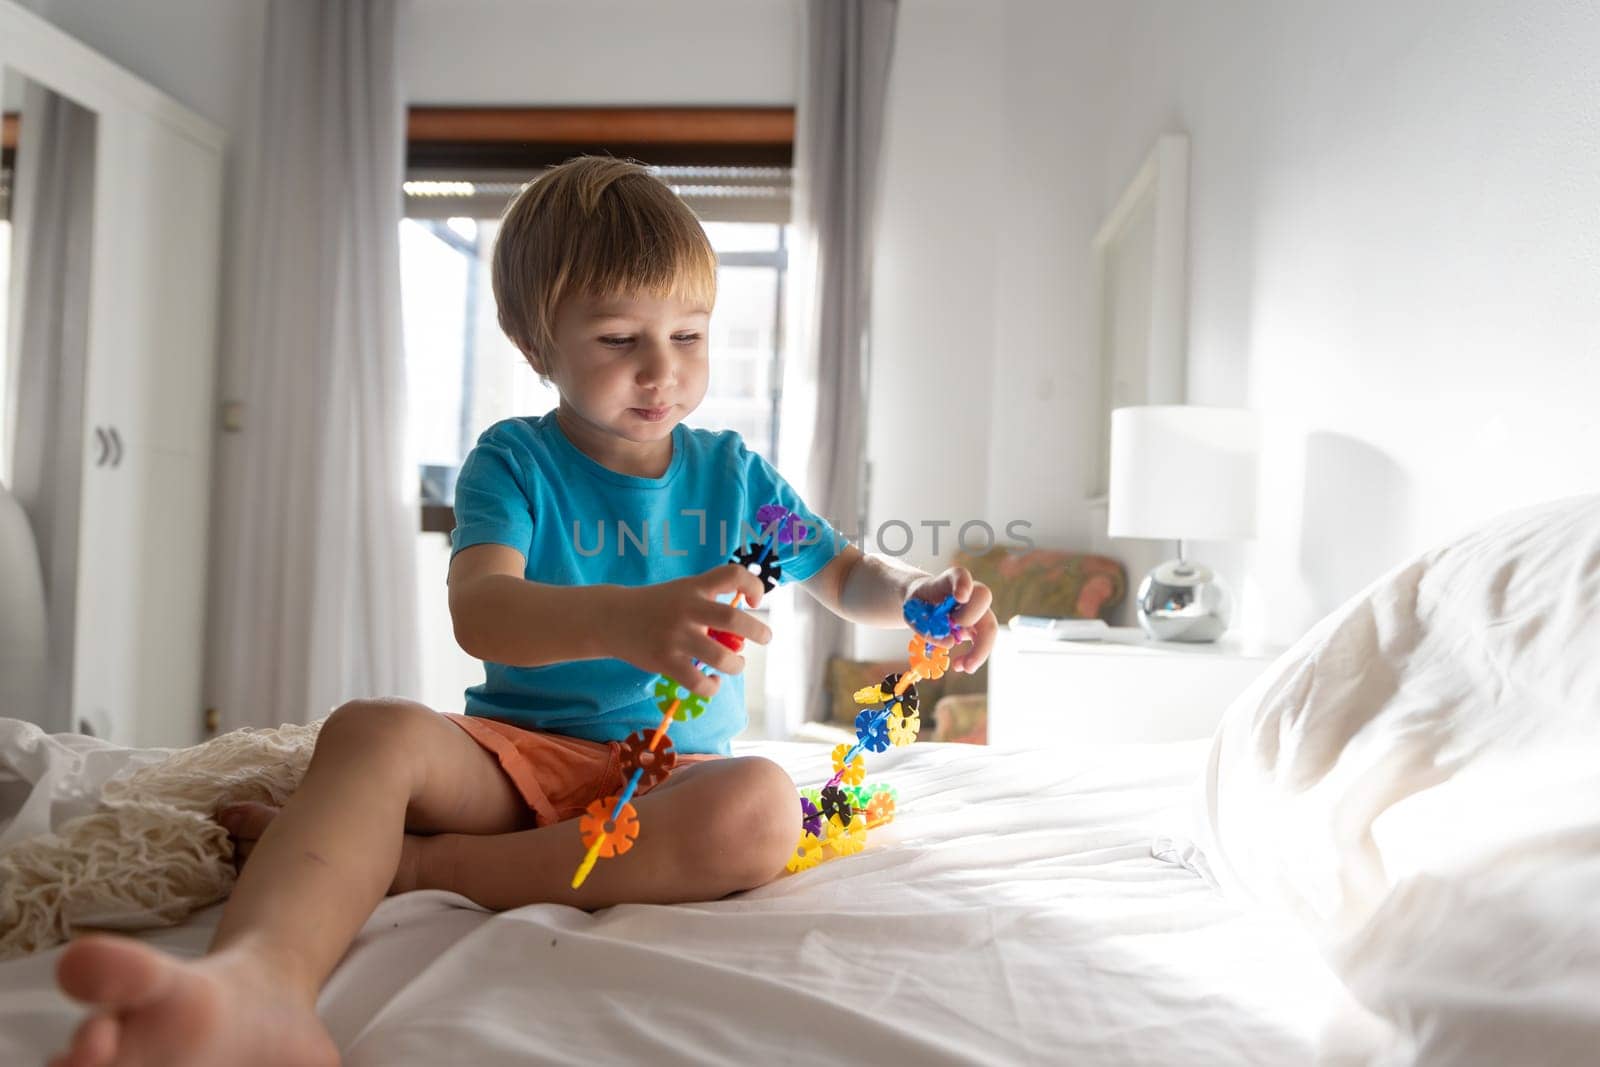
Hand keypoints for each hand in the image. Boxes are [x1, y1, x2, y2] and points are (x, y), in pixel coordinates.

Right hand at [613, 564, 773, 698]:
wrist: (612, 618)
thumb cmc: (655, 606)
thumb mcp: (681, 591)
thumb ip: (709, 602)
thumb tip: (743, 631)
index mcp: (694, 587)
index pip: (731, 574)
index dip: (753, 585)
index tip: (754, 600)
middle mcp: (687, 609)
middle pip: (733, 619)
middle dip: (758, 631)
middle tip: (765, 638)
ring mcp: (676, 637)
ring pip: (720, 658)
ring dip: (736, 665)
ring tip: (736, 665)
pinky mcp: (665, 661)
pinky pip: (698, 683)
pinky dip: (712, 687)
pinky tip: (712, 682)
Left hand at [904, 566, 997, 673]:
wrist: (924, 604)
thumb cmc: (919, 604)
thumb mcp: (913, 614)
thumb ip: (928, 626)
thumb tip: (950, 642)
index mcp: (948, 581)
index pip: (960, 575)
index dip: (963, 584)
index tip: (961, 596)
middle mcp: (968, 593)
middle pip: (983, 598)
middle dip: (971, 618)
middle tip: (955, 636)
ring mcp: (976, 610)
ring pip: (989, 626)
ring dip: (980, 650)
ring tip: (964, 668)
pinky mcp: (978, 627)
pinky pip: (983, 642)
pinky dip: (974, 657)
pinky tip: (960, 666)